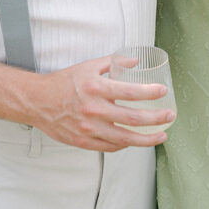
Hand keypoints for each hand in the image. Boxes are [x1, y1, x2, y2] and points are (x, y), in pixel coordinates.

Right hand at [31, 56, 174, 151]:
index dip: (150, 92)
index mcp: (96, 88)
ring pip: (125, 138)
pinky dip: (126, 144)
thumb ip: (113, 62)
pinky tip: (136, 140)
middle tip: (169, 116)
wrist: (38, 101)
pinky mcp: (84, 142)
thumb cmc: (64, 82)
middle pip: (132, 118)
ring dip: (147, 139)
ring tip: (161, 136)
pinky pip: (110, 147)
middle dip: (155, 118)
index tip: (163, 91)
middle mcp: (94, 110)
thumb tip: (135, 61)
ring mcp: (89, 128)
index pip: (130, 91)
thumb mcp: (88, 66)